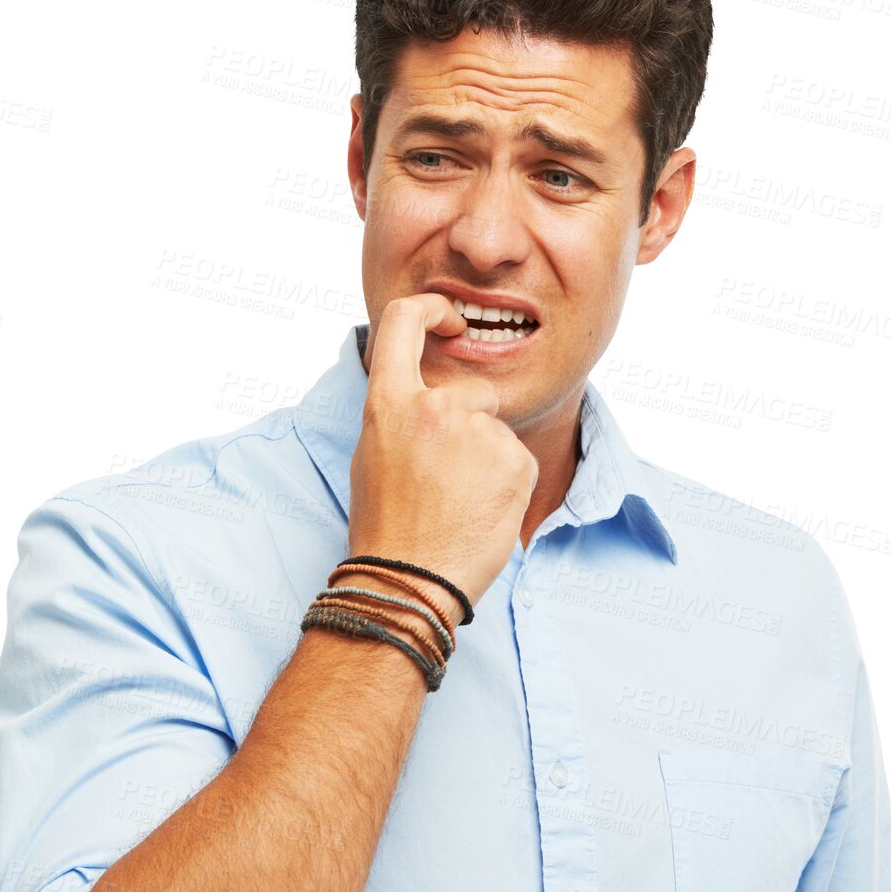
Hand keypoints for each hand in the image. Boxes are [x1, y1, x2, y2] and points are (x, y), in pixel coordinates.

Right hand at [347, 294, 538, 620]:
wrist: (410, 581)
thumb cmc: (385, 527)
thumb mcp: (373, 455)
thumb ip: (399, 413)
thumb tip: (421, 391)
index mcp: (389, 403)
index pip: (404, 321)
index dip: (432, 310)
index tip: (449, 320)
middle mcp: (434, 406)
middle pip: (471, 392)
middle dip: (471, 425)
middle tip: (447, 481)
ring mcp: (477, 431)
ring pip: (496, 432)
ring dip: (487, 460)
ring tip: (460, 503)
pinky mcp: (514, 458)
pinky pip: (518, 459)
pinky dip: (507, 482)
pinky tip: (482, 511)